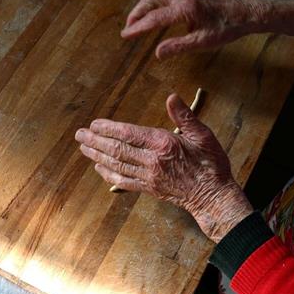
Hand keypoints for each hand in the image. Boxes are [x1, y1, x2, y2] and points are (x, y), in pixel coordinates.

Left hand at [75, 94, 253, 241]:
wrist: (214, 196)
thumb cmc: (211, 164)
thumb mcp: (203, 135)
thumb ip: (185, 115)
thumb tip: (171, 97)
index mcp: (164, 144)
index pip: (129, 134)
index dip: (109, 129)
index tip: (94, 124)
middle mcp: (152, 161)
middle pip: (117, 150)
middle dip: (96, 142)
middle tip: (80, 135)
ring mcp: (149, 177)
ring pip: (117, 165)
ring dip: (97, 156)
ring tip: (84, 148)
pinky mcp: (149, 189)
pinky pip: (123, 181)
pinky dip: (109, 174)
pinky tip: (99, 168)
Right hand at [121, 0, 262, 58]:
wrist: (242, 13)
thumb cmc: (225, 28)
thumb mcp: (203, 42)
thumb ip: (178, 47)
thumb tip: (158, 53)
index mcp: (184, 9)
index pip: (154, 18)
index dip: (137, 28)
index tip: (125, 35)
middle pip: (150, 1)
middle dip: (135, 14)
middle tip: (127, 29)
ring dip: (143, 7)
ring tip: (135, 22)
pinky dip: (152, 4)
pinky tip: (152, 15)